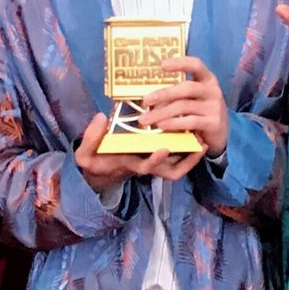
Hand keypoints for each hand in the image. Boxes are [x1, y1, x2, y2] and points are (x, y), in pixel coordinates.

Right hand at [73, 112, 202, 193]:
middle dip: (187, 162)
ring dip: (191, 156)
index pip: (144, 167)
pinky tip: (194, 134)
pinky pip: (175, 158)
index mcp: (128, 165)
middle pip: (170, 171)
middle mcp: (144, 166)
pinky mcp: (154, 156)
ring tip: (204, 141)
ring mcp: (151, 162)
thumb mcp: (84, 153)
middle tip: (200, 146)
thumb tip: (101, 117)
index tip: (164, 148)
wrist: (98, 171)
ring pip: (176, 166)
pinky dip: (186, 151)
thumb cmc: (93, 162)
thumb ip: (91, 138)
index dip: (154, 160)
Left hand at [138, 55, 228, 156]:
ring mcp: (214, 107)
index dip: (180, 63)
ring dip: (162, 113)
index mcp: (207, 79)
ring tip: (147, 119)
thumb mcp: (191, 99)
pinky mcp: (214, 123)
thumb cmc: (200, 112)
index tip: (162, 64)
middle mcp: (212, 90)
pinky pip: (190, 121)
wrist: (220, 133)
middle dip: (164, 94)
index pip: (196, 65)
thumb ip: (176, 96)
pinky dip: (173, 123)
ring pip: (184, 106)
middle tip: (146, 100)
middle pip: (187, 88)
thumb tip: (150, 101)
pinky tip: (162, 125)